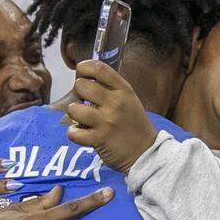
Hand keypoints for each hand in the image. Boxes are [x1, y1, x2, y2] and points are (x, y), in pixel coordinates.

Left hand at [66, 59, 157, 173]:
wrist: (146, 153)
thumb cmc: (134, 125)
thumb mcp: (129, 100)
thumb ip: (111, 89)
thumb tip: (86, 79)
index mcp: (124, 91)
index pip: (99, 68)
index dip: (84, 67)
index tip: (82, 73)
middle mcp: (115, 103)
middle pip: (81, 86)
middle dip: (78, 94)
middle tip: (85, 103)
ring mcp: (107, 121)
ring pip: (74, 109)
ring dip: (74, 114)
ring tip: (83, 119)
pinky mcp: (99, 140)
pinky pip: (74, 132)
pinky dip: (74, 133)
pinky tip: (82, 134)